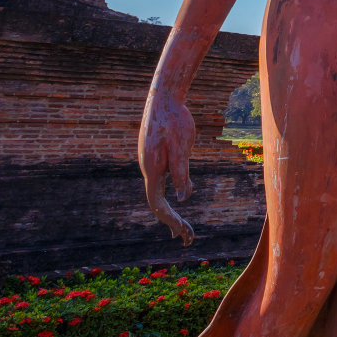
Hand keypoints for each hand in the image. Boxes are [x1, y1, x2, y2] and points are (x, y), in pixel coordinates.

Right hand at [139, 90, 196, 245]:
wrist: (164, 97)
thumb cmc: (175, 120)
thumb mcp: (182, 147)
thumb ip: (181, 172)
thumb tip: (182, 198)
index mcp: (152, 170)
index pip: (158, 204)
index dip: (171, 220)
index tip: (184, 233)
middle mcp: (148, 168)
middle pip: (157, 202)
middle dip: (171, 221)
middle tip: (188, 238)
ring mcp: (150, 162)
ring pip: (159, 191)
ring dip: (171, 210)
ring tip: (182, 227)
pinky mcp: (155, 155)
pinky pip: (162, 179)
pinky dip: (170, 192)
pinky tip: (182, 193)